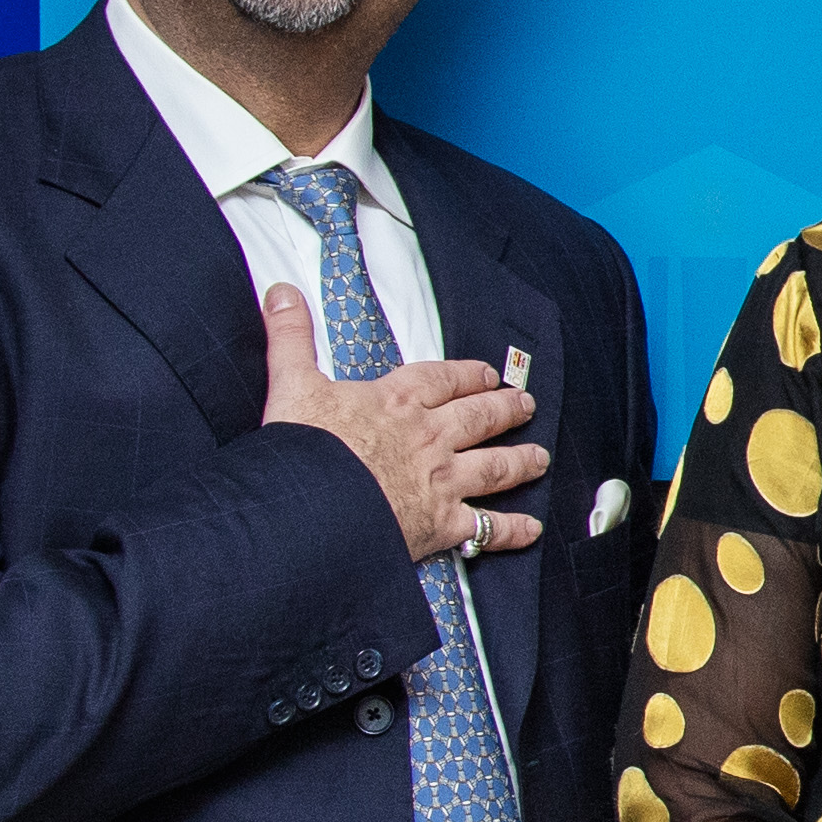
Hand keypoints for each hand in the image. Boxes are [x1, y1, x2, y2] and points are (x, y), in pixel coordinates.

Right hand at [254, 283, 545, 561]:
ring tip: (540, 458)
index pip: (440, 380)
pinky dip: (512, 529)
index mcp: (396, 402)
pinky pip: (487, 527)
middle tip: (527, 405)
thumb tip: (280, 291)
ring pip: (494, 467)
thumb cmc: (303, 448)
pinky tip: (532, 529)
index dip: (466, 374)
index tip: (488, 373)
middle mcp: (428, 438)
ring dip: (521, 461)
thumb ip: (290, 337)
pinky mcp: (442, 525)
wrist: (311, 506)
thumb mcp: (292, 382)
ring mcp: (441, 482)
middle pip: (478, 418)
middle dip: (506, 410)